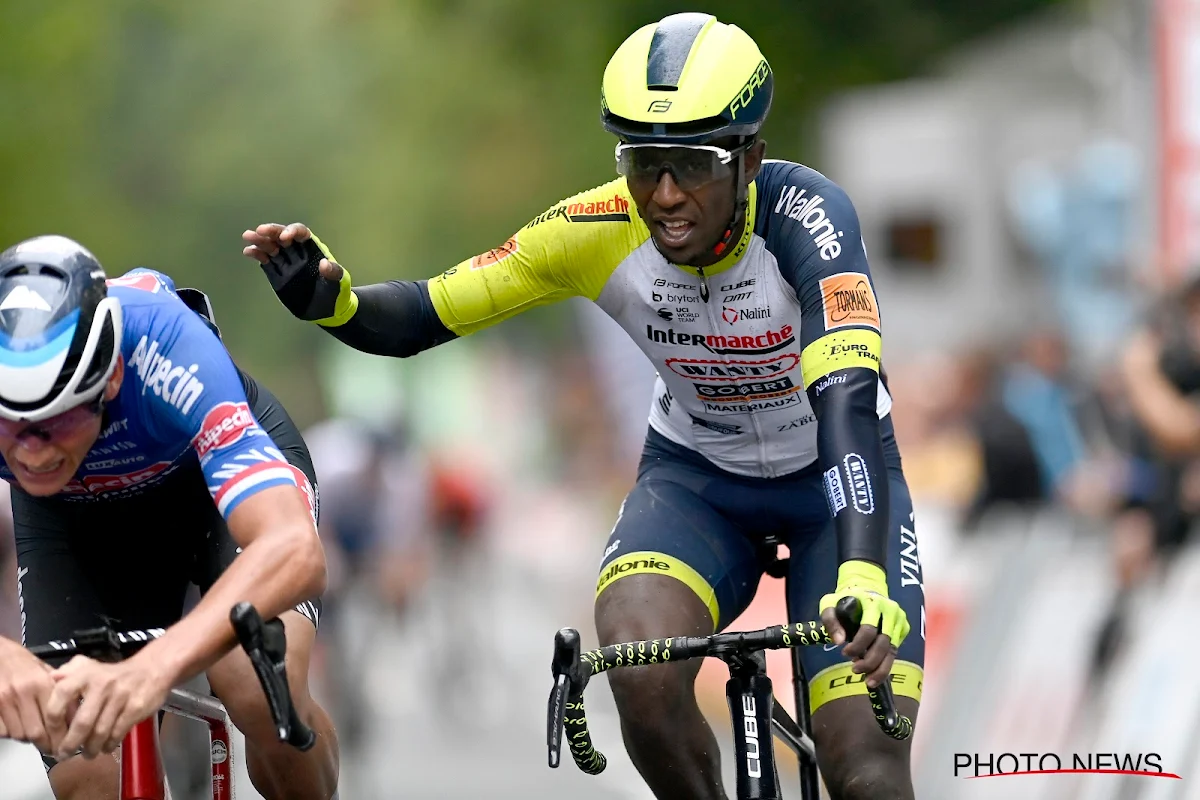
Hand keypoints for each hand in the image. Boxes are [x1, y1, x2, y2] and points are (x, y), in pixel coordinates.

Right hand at [0, 639, 58, 753]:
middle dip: (47, 745)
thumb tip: (75, 716)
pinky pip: (4, 732)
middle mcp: (23, 693)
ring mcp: (4, 701)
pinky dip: (12, 733)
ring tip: (38, 736)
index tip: (67, 745)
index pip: (55, 719)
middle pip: (37, 733)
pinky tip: (19, 727)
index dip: (62, 737)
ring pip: (20, 735)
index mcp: (41, 683)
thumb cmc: (23, 663)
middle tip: (53, 750)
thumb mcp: (46, 672)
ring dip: (30, 739)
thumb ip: (60, 692)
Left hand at [44, 655, 170, 759]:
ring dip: (91, 748)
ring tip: (88, 753)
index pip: (61, 696)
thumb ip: (69, 671)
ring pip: (100, 731)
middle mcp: (102, 684)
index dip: (54, 720)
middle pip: (82, 722)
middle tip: (65, 754)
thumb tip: (51, 677)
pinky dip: (109, 744)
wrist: (152, 669)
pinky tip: (105, 747)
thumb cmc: (115, 674)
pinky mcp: (135, 708)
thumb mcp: (90, 665)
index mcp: (86, 674)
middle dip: (71, 744)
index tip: (52, 735)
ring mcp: (120, 697)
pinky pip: (117, 732)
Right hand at [241, 223, 355, 323]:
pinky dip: (257, 254)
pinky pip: (266, 260)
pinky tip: (248, 251)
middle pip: (282, 236)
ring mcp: (286, 262)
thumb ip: (334, 273)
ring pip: (271, 246)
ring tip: (248, 237)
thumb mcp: (340, 284)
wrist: (325, 311)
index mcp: (313, 249)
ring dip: (260, 240)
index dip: (293, 232)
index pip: (302, 234)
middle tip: (259, 231)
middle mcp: (298, 252)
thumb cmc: (336, 294)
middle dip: (272, 232)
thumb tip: (324, 263)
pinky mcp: (277, 273)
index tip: (284, 237)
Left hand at [820, 560, 909, 688]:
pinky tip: (875, 672)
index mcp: (873, 602)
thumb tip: (838, 642)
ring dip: (880, 669)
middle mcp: (891, 611)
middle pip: (883, 643)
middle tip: (855, 670)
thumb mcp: (830, 603)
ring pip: (893, 651)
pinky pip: (895, 651)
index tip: (844, 652)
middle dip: (869, 661)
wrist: (867, 587)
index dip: (857, 646)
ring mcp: (899, 620)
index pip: (868, 630)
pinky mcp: (904, 628)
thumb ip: (830, 620)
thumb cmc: (846, 598)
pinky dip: (885, 664)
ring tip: (868, 681)